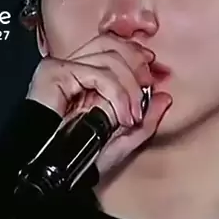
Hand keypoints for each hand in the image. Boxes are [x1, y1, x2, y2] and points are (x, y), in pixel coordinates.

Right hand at [26, 35, 172, 174]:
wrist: (52, 175)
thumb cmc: (81, 160)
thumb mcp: (123, 138)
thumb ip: (145, 119)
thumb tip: (165, 96)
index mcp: (86, 77)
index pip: (111, 46)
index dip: (135, 54)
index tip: (151, 74)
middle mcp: (73, 68)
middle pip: (110, 44)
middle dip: (136, 67)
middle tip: (145, 92)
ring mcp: (62, 68)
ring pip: (108, 57)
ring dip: (129, 87)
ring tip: (132, 116)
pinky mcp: (54, 73)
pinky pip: (96, 73)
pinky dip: (117, 94)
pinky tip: (122, 116)